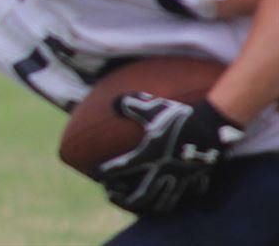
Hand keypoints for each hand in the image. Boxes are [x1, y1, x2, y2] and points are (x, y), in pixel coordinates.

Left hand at [96, 94, 244, 213]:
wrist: (213, 124)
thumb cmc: (180, 116)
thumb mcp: (154, 109)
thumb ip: (133, 106)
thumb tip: (115, 102)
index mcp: (150, 154)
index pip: (122, 167)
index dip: (106, 172)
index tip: (96, 174)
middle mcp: (164, 170)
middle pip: (142, 194)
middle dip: (126, 200)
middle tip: (113, 197)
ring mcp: (181, 176)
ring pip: (164, 200)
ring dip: (149, 205)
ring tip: (139, 206)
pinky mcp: (196, 177)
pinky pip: (187, 195)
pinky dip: (178, 200)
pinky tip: (171, 201)